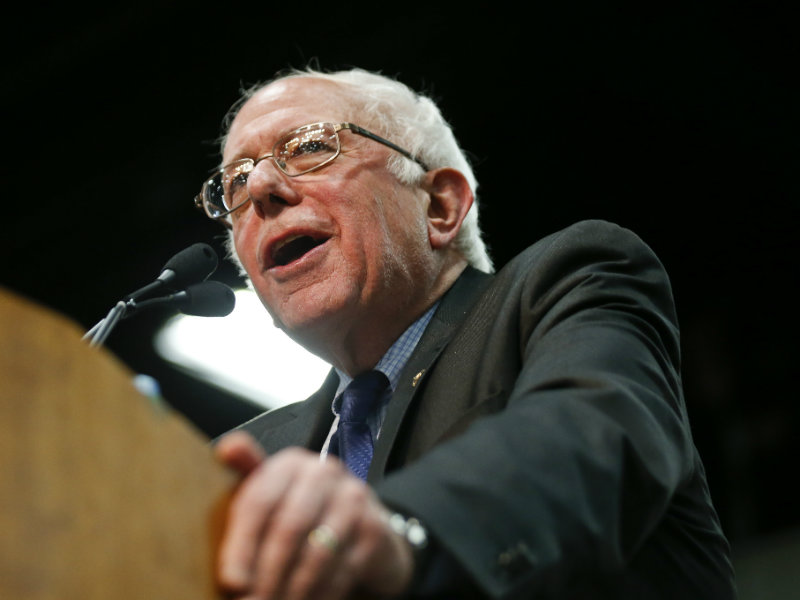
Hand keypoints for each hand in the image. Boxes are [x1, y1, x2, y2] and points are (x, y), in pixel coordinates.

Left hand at [214, 431, 413, 599]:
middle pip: (289, 528)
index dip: (242, 545)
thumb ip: (246, 475)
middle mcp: (324, 472)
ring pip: (316, 553)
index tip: (232, 581)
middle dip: (267, 574)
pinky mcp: (374, 528)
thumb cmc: (302, 511)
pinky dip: (321, 595)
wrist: (362, 526)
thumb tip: (227, 447)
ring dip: (293, 590)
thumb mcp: (270, 495)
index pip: (260, 500)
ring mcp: (353, 499)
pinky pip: (343, 570)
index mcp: (290, 463)